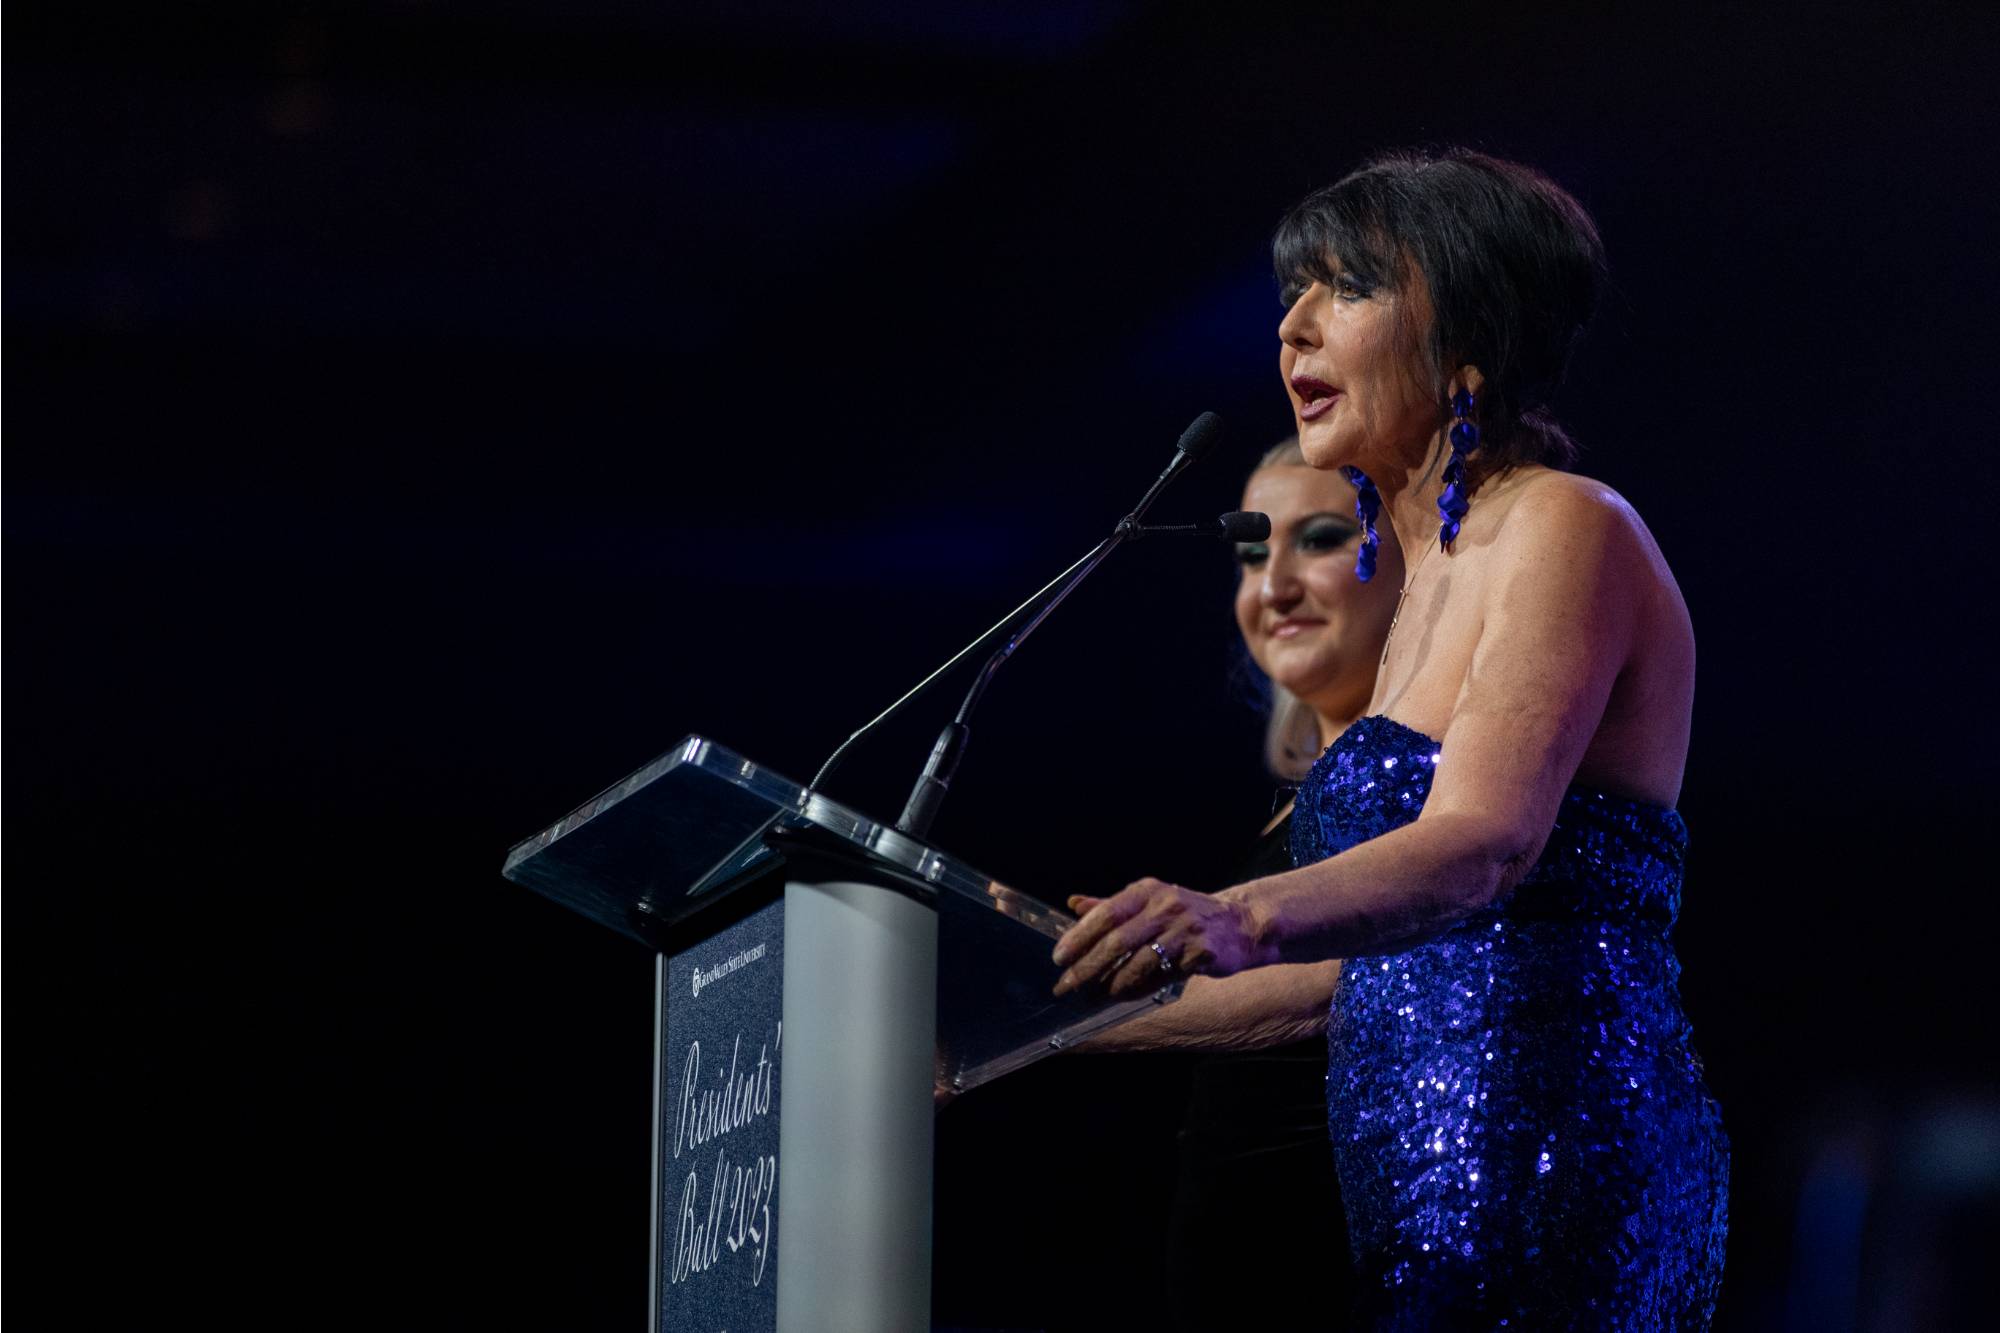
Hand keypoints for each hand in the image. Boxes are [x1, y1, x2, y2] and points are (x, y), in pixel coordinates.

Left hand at [1051, 878, 1267, 998]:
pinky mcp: (1201, 953)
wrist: (1241, 924)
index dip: (1079, 936)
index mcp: (1147, 890)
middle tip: (1066, 985)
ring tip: (1093, 997)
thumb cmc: (1186, 914)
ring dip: (1111, 985)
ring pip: (1138, 963)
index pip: (1106, 913)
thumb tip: (1073, 904)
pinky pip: (1161, 977)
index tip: (1059, 957)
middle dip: (1087, 967)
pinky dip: (1139, 990)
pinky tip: (1123, 997)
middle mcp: (1165, 906)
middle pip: (1117, 940)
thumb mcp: (1150, 901)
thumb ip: (1111, 905)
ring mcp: (1184, 930)